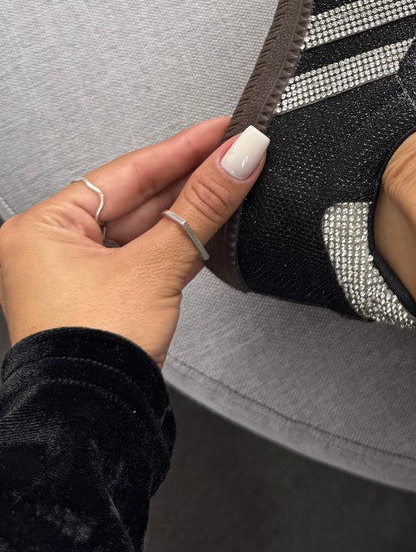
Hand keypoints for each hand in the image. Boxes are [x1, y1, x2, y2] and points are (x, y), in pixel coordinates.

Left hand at [0, 119, 268, 365]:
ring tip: (233, 182)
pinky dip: (180, 240)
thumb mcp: (157, 263)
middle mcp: (51, 248)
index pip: (126, 171)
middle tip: (237, 154)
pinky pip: (145, 254)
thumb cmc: (93, 351)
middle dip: (190, 178)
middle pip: (137, 197)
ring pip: (144, 226)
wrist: (92, 421)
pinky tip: (212, 223)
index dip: (181, 148)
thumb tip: (237, 157)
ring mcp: (75, 275)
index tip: (220, 130)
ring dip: (190, 209)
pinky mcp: (102, 299)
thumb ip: (204, 205)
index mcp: (42, 228)